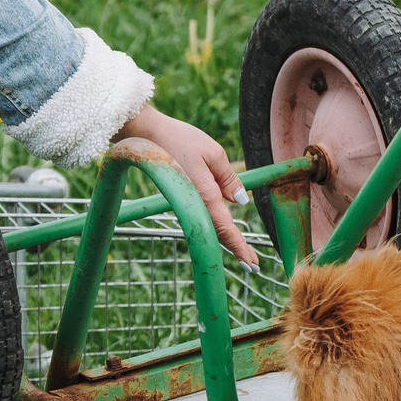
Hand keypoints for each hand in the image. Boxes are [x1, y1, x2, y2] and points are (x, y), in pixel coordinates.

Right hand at [115, 106, 260, 266]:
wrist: (147, 134)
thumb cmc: (181, 139)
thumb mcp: (213, 152)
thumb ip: (228, 178)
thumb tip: (240, 200)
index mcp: (204, 193)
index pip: (225, 227)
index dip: (240, 246)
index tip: (252, 263)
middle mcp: (194, 202)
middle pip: (218, 233)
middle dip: (236, 249)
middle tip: (253, 265)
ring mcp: (186, 201)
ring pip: (209, 226)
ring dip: (226, 240)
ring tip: (242, 253)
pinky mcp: (182, 196)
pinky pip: (202, 216)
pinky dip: (215, 228)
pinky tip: (224, 232)